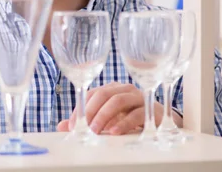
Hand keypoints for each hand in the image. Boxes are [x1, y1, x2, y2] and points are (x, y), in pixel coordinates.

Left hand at [56, 82, 180, 134]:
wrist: (160, 122)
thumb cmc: (129, 118)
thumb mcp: (106, 120)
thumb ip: (85, 121)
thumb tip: (61, 126)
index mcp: (110, 89)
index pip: (90, 94)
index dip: (80, 109)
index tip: (73, 125)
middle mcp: (123, 89)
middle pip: (103, 94)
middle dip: (91, 111)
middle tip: (84, 128)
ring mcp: (138, 97)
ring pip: (118, 101)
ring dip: (104, 116)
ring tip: (96, 130)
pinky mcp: (152, 109)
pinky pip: (136, 114)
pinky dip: (123, 123)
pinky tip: (114, 132)